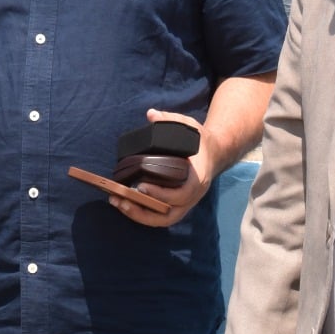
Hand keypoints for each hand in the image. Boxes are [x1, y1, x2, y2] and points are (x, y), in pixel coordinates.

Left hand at [109, 109, 214, 227]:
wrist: (216, 152)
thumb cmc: (200, 141)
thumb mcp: (190, 126)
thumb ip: (171, 120)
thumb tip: (151, 114)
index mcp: (198, 178)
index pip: (181, 194)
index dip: (160, 194)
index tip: (140, 186)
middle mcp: (193, 196)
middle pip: (169, 215)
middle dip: (143, 211)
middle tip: (121, 199)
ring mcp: (187, 203)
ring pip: (164, 220)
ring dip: (139, 216)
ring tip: (118, 203)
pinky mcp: (180, 205)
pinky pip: (162, 217)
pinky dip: (144, 215)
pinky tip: (126, 205)